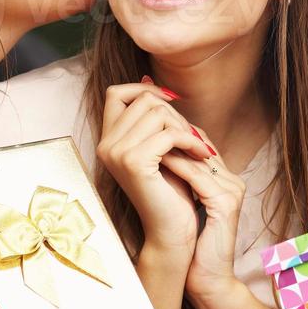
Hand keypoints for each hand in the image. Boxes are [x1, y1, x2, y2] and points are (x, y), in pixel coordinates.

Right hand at [95, 83, 212, 250]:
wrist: (171, 230)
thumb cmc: (170, 190)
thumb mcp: (159, 147)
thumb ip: (152, 118)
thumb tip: (149, 78)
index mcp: (107, 140)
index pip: (116, 92)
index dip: (144, 90)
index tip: (170, 103)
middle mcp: (105, 145)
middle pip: (144, 100)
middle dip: (174, 114)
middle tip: (191, 137)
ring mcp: (116, 152)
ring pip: (157, 112)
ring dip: (184, 128)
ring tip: (197, 148)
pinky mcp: (134, 162)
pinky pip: (168, 133)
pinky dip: (190, 141)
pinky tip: (202, 155)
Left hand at [160, 141, 246, 305]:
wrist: (207, 279)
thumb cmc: (193, 245)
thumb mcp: (187, 205)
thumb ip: (182, 181)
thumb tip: (155, 155)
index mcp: (227, 180)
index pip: (200, 143)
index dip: (175, 133)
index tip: (147, 128)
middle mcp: (233, 181)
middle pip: (201, 145)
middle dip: (172, 135)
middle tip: (144, 127)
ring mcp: (232, 191)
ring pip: (198, 158)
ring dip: (171, 147)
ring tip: (146, 139)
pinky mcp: (226, 203)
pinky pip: (197, 178)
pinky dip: (176, 167)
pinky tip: (155, 160)